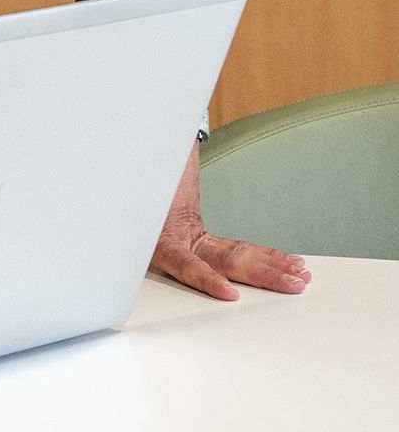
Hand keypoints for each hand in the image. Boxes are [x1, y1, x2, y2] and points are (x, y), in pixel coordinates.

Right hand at [149, 145, 309, 299]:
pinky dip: (263, 255)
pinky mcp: (203, 240)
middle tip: (290, 283)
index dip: (206, 278)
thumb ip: (156, 168)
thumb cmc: (137, 179)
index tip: (228, 291)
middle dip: (260, 275)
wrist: (132, 174)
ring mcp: (192, 243)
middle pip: (223, 264)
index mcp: (158, 235)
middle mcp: (178, 243)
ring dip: (270, 269)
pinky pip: (236, 250)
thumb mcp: (142, 176)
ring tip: (299, 276)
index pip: (184, 263)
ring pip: (236, 261)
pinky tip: (285, 261)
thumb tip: (170, 140)